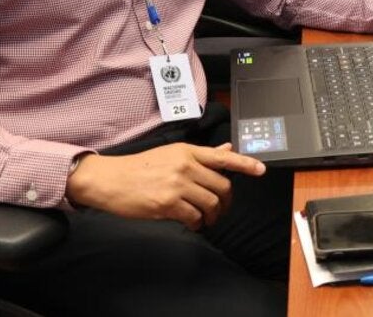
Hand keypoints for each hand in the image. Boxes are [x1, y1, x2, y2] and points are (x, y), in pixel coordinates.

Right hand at [66, 143, 266, 230]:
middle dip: (226, 202)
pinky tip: (192, 223)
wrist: (110, 179)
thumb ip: (202, 155)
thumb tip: (228, 150)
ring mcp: (177, 185)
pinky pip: (194, 217)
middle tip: (221, 210)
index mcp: (188, 152)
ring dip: (212, 216)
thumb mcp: (172, 154)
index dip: (246, 164)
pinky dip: (196, 223)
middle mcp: (186, 166)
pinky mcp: (167, 204)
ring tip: (206, 220)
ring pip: (211, 203)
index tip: (261, 170)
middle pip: (222, 186)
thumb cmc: (140, 167)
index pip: (223, 157)